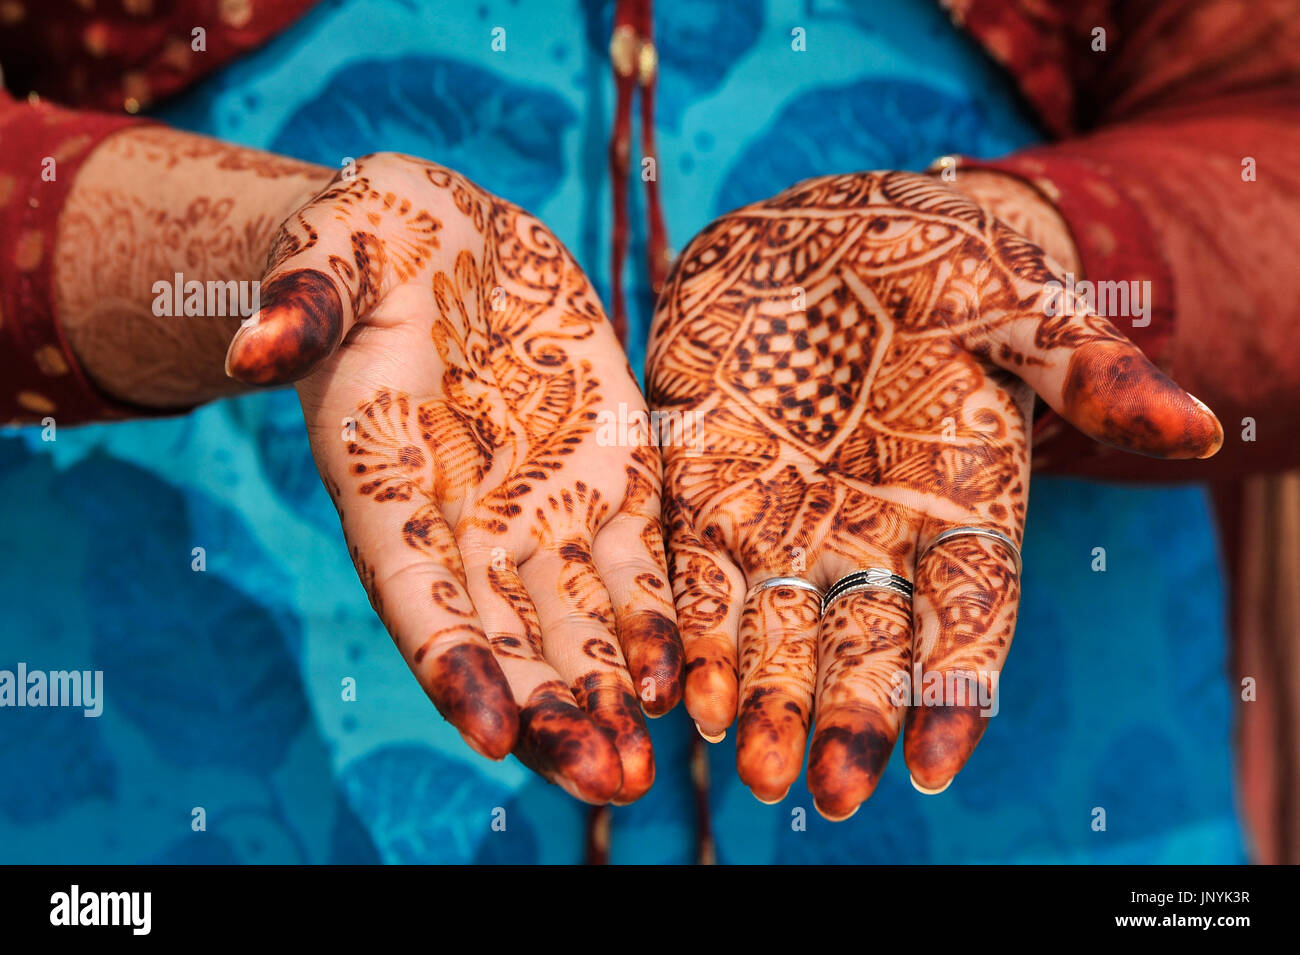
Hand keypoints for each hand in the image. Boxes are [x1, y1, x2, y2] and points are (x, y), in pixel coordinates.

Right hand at [226, 153, 682, 803]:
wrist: (452, 241)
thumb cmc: (374, 242)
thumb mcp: (334, 249)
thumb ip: (302, 301)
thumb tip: (251, 343)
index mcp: (389, 484)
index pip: (417, 592)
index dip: (452, 662)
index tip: (493, 733)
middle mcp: (465, 521)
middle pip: (506, 637)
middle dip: (551, 712)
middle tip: (603, 780)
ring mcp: (540, 507)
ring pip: (576, 621)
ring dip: (608, 694)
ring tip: (642, 766)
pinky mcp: (609, 476)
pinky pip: (637, 561)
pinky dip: (656, 619)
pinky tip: (681, 678)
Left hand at [648, 171, 1221, 817]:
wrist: (817, 230)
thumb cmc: (934, 265)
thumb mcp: (1015, 301)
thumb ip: (1087, 369)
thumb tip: (1200, 428)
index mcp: (961, 512)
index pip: (967, 623)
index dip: (953, 695)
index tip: (933, 766)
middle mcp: (874, 540)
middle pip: (865, 652)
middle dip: (847, 722)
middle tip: (829, 791)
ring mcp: (787, 526)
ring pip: (776, 636)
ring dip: (762, 702)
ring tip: (746, 765)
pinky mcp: (707, 496)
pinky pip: (695, 580)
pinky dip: (690, 636)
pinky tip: (677, 694)